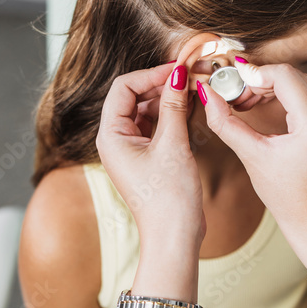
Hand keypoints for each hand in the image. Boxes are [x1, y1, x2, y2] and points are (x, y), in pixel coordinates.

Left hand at [96, 62, 203, 250]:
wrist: (174, 238)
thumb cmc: (168, 199)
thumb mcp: (173, 145)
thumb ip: (174, 105)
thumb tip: (178, 74)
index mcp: (110, 136)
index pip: (124, 88)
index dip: (151, 74)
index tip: (178, 70)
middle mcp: (116, 141)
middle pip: (135, 97)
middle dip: (163, 85)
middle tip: (192, 77)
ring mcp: (131, 150)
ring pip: (148, 111)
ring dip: (170, 100)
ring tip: (196, 91)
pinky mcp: (147, 158)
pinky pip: (157, 127)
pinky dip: (173, 116)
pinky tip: (192, 110)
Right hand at [201, 61, 306, 250]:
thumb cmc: (288, 197)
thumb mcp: (253, 157)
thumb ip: (226, 123)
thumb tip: (207, 94)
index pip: (284, 76)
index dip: (254, 74)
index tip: (232, 84)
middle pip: (292, 75)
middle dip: (259, 81)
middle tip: (235, 98)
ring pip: (299, 82)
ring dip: (270, 86)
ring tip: (245, 104)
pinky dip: (283, 95)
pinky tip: (263, 107)